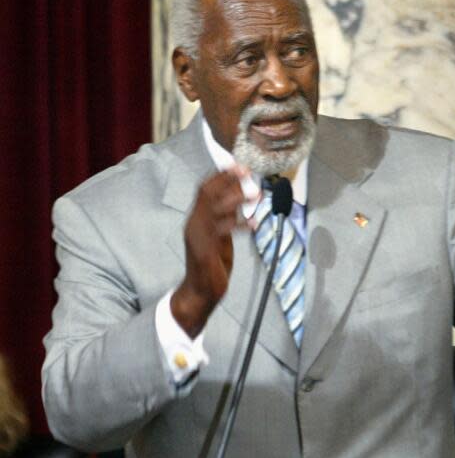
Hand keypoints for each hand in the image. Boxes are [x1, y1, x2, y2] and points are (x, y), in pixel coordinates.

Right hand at [171, 166, 255, 337]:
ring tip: (258, 195)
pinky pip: (222, 232)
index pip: (204, 189)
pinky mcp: (204, 251)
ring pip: (215, 209)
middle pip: (207, 193)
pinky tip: (255, 223)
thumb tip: (240, 199)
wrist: (200, 292)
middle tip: (248, 172)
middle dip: (228, 180)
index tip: (239, 165)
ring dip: (237, 199)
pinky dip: (240, 225)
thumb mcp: (220, 236)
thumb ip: (227, 219)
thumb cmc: (211, 264)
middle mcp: (194, 224)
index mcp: (197, 218)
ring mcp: (197, 237)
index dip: (221, 175)